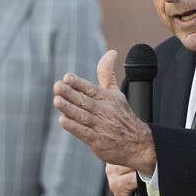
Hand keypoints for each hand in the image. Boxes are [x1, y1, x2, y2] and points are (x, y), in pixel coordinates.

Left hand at [53, 50, 156, 172]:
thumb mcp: (116, 93)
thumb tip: (111, 52)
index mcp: (107, 98)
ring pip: (82, 116)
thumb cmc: (122, 116)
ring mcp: (101, 126)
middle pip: (85, 101)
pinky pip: (84, 133)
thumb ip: (107, 73)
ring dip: (69, 108)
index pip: (91, 88)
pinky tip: (63, 120)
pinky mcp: (98, 141)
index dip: (79, 83)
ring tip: (57, 101)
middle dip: (70, 94)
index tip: (67, 77)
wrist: (138, 143)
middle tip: (57, 87)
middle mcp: (104, 111)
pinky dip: (74, 127)